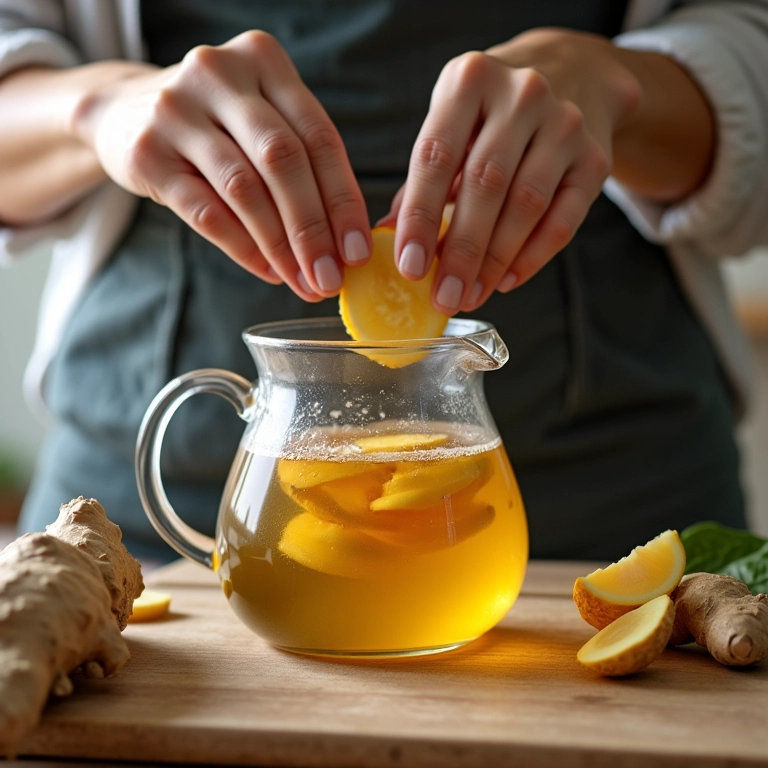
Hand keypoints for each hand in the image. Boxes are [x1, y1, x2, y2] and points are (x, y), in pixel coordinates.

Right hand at [71, 31, 370, 300]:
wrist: (122, 113)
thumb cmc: (214, 126)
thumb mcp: (259, 121)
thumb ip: (302, 162)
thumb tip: (346, 242)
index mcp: (263, 60)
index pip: (319, 137)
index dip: (344, 200)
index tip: (358, 251)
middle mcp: (218, 74)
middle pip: (283, 161)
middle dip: (314, 229)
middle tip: (330, 277)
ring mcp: (176, 109)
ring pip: (244, 189)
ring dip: (281, 247)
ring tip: (303, 282)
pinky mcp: (145, 152)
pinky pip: (206, 212)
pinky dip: (243, 249)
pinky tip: (268, 271)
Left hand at [391, 29, 641, 312]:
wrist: (573, 77)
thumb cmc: (490, 116)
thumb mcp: (450, 127)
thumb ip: (420, 181)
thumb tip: (384, 239)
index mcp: (469, 80)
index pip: (436, 156)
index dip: (420, 216)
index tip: (409, 268)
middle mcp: (522, 94)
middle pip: (486, 184)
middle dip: (461, 250)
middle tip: (443, 296)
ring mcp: (565, 123)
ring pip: (527, 205)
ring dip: (495, 261)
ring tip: (470, 295)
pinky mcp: (595, 157)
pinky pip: (564, 220)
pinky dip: (533, 257)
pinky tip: (506, 281)